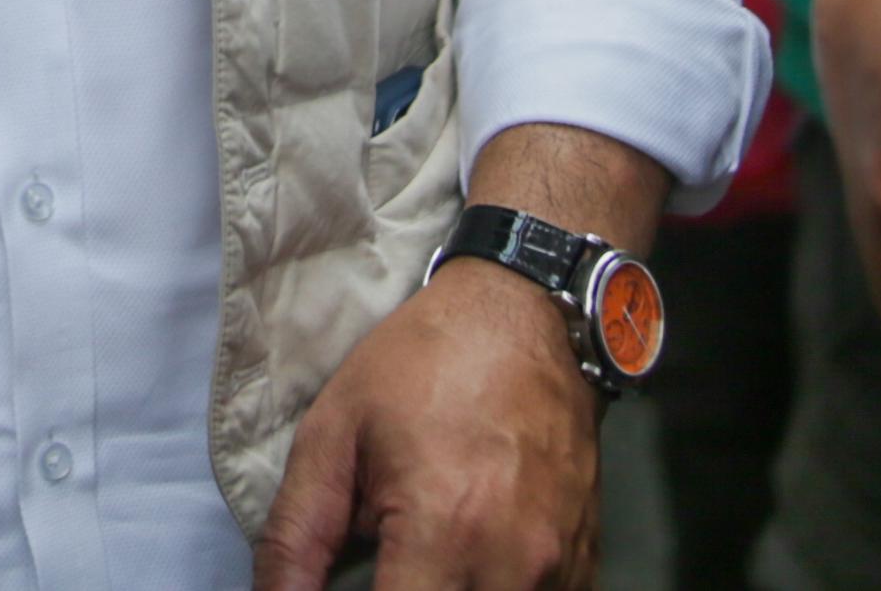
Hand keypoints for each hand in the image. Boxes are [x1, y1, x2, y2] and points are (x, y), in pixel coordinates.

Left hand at [258, 261, 599, 590]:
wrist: (522, 315)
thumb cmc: (419, 367)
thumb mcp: (332, 436)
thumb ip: (294, 537)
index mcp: (444, 531)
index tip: (354, 587)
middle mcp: (513, 563)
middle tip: (387, 568)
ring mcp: (560, 567)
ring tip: (424, 561)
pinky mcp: (585, 561)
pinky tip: (471, 565)